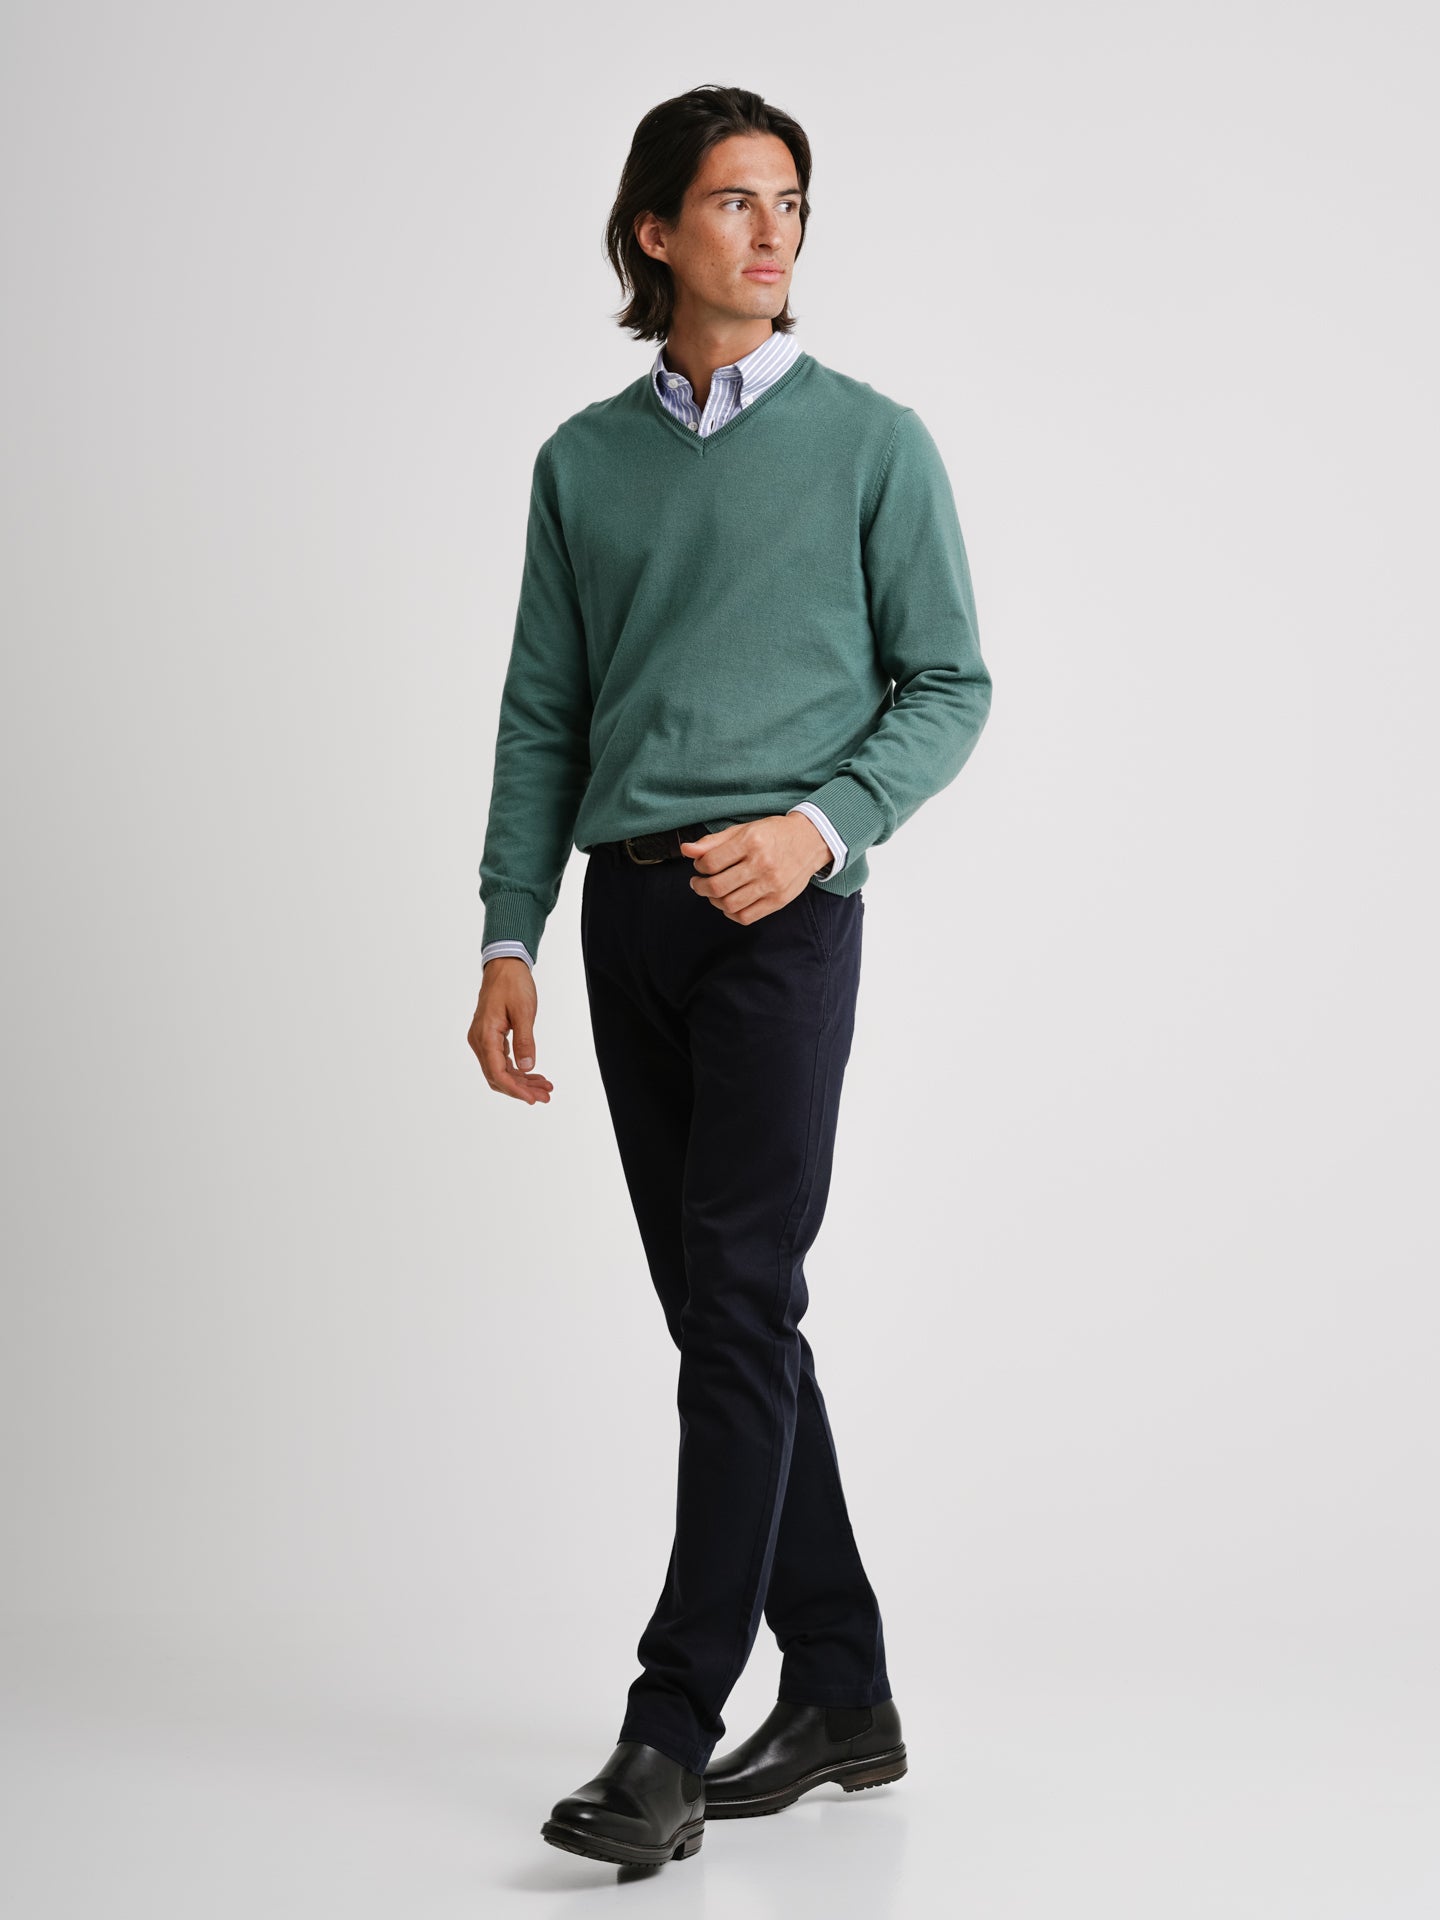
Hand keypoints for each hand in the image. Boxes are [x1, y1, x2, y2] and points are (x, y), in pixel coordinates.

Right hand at [468, 958, 552, 1103]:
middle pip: (497, 1076)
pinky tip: (534, 1075)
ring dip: (521, 1081)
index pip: (497, 1072)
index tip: (532, 1099)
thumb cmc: (513, 984)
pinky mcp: (491, 1037)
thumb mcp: (524, 1011)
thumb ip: (525, 1041)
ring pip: (500, 1070)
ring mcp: (483, 1039)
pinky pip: (502, 1060)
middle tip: (545, 1096)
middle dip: (521, 1089)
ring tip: (544, 1088)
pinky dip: (518, 1070)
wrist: (504, 965)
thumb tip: (527, 1067)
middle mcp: (480, 1040)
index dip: (515, 1089)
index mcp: (485, 1035)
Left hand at [679, 815, 830, 924]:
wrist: (811, 841)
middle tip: (698, 883)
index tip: (699, 866)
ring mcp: (772, 885)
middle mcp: (762, 864)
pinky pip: (746, 916)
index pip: (711, 862)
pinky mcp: (779, 900)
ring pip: (729, 904)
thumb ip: (714, 841)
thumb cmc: (774, 834)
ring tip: (713, 893)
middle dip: (700, 886)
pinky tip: (729, 902)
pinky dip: (731, 912)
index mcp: (751, 841)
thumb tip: (686, 850)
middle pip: (717, 886)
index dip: (698, 866)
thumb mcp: (744, 829)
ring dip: (714, 901)